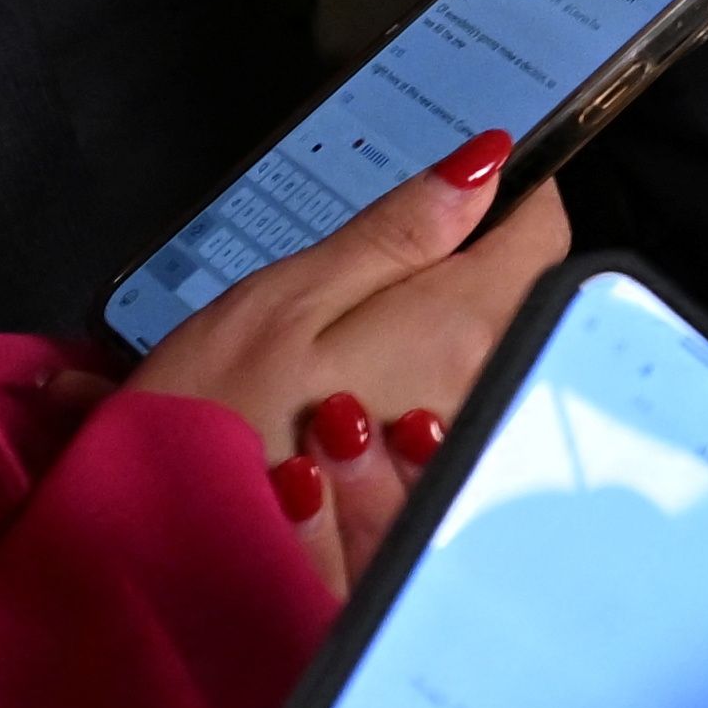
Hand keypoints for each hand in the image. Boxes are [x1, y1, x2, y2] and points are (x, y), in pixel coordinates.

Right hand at [128, 119, 569, 519]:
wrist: (165, 547)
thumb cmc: (212, 416)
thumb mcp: (291, 297)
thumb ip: (400, 230)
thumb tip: (487, 160)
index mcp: (462, 330)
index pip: (542, 235)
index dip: (509, 196)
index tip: (460, 185)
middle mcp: (487, 395)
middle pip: (518, 297)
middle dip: (467, 267)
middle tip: (371, 270)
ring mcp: (464, 453)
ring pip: (485, 356)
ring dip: (438, 332)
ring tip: (350, 342)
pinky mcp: (431, 493)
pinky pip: (452, 417)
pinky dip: (417, 393)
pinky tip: (352, 400)